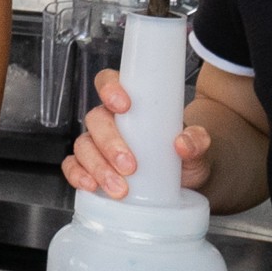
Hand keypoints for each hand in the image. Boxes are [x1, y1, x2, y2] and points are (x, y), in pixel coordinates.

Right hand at [60, 68, 213, 199]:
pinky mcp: (89, 167)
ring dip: (98, 166)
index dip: (110, 88)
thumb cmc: (184, 156)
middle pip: (96, 120)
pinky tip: (91, 186)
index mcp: (131, 105)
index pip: (108, 82)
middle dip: (110, 143)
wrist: (181, 182)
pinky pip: (73, 167)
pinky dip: (78, 176)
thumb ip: (197, 141)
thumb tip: (182, 143)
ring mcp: (96, 145)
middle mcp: (110, 121)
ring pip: (83, 146)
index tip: (124, 105)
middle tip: (129, 166)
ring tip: (119, 188)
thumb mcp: (198, 147)